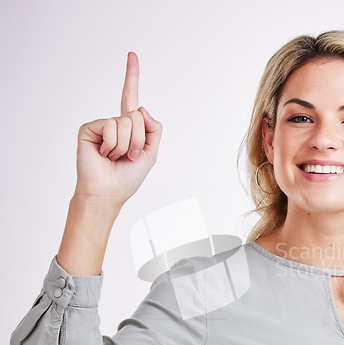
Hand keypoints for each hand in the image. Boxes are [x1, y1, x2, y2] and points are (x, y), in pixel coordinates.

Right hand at [75, 52, 161, 207]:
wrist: (109, 192)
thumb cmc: (128, 177)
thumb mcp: (151, 154)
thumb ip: (154, 129)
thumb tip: (142, 108)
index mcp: (129, 128)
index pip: (131, 98)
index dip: (132, 76)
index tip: (132, 54)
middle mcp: (115, 123)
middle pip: (138, 116)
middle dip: (139, 140)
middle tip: (129, 156)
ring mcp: (102, 125)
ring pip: (127, 122)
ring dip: (127, 145)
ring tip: (115, 157)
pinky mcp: (89, 128)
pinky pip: (112, 127)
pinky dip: (113, 144)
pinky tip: (104, 154)